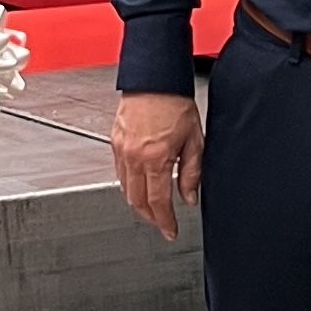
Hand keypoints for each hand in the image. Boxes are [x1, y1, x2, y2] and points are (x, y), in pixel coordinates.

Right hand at [111, 90, 204, 240]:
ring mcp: (121, 149)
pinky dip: (128, 184)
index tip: (170, 231)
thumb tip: (189, 197)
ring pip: (125, 188)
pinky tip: (139, 184)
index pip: (158, 202)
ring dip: (138, 202)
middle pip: (137, 201)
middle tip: (162, 223)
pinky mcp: (115, 141)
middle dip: (150, 217)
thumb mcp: (195, 141)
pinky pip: (119, 172)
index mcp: (156, 158)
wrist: (155, 79)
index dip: (164, 222)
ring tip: (152, 206)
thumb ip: (191, 173)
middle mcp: (134, 156)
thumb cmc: (175, 103)